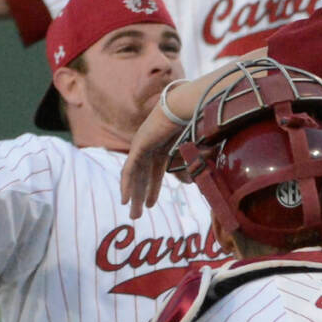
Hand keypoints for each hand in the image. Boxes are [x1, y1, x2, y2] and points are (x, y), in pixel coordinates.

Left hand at [117, 90, 188, 216]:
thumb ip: (192, 161)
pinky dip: (127, 185)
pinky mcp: (138, 146)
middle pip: (142, 177)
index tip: (151, 205)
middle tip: (137, 216)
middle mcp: (148, 146)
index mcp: (160, 146)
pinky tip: (126, 198)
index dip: (152, 190)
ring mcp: (141, 145)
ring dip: (133, 196)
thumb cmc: (193, 121)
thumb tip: (195, 180)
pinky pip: (130, 169)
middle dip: (140, 197)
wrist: (183, 106)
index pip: (154, 172)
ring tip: (133, 214)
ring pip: (134, 176)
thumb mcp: (193, 146)